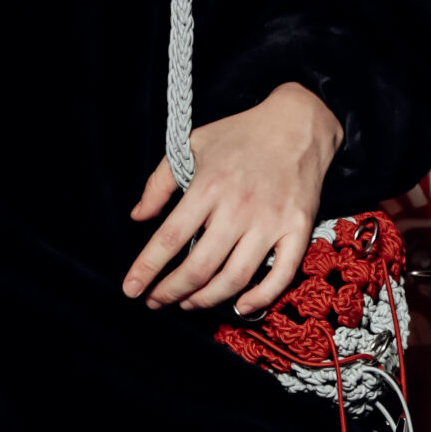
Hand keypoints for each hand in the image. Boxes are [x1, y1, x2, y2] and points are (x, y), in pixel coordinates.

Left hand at [122, 81, 342, 317]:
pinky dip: (260, 298)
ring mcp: (271, 221)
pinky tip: (240, 306)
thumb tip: (138, 217)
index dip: (148, 268)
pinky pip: (281, 275)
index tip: (132, 288)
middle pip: (199, 266)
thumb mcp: (190, 144)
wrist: (298, 124)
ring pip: (235, 278)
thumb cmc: (240, 135)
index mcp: (209, 186)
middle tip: (157, 301)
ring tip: (188, 303)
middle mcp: (239, 208)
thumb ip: (160, 182)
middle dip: (172, 291)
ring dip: (207, 300)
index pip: (170, 238)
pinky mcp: (298, 229)